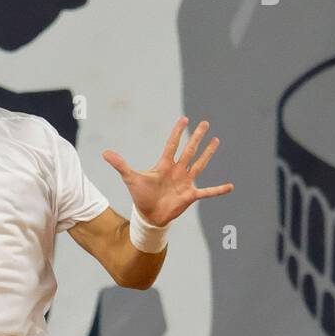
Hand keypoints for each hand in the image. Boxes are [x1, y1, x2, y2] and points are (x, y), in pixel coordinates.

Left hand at [101, 117, 233, 226]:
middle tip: (205, 123)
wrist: (148, 216)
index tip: (184, 119)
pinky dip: (218, 190)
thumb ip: (120, 164)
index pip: (172, 144)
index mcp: (164, 165)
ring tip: (216, 140)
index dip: (177, 132)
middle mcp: (177, 171)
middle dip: (197, 137)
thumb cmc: (141, 197)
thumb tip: (104, 153)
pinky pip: (207, 192)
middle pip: (189, 150)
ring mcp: (185, 182)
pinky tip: (231, 186)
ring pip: (199, 164)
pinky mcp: (190, 196)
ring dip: (207, 153)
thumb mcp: (131, 178)